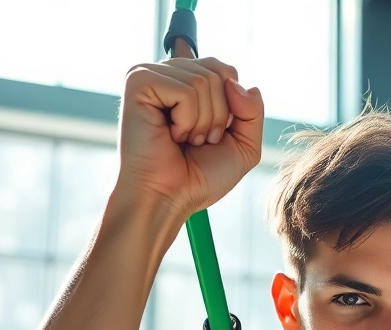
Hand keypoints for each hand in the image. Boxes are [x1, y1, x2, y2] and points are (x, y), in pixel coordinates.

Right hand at [114, 57, 264, 221]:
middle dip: (218, 115)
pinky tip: (170, 135)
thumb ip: (252, 111)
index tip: (210, 134)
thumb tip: (240, 83)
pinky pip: (185, 91)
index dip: (231, 106)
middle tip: (197, 141)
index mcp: (186, 81)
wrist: (169, 199)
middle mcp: (167, 73)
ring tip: (184, 140)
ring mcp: (149, 74)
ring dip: (202, 121)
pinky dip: (187, 121)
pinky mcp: (138, 82)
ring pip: (203, 81)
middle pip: (218, 72)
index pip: (225, 69)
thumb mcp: (243, 145)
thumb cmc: (199, 177)